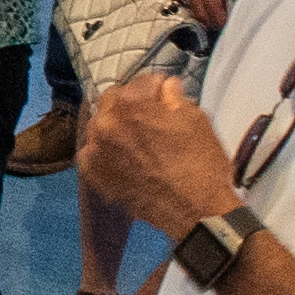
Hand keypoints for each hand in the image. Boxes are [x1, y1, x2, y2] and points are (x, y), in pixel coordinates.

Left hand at [79, 71, 236, 243]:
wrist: (198, 212)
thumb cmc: (202, 164)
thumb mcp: (196, 120)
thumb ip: (175, 98)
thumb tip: (166, 87)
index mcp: (132, 104)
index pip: (141, 81)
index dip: (157, 88)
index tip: (164, 95)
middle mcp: (107, 124)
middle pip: (114, 101)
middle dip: (132, 104)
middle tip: (150, 117)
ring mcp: (97, 151)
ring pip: (101, 126)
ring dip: (116, 127)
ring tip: (138, 140)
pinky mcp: (95, 176)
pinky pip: (92, 154)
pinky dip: (104, 151)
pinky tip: (123, 158)